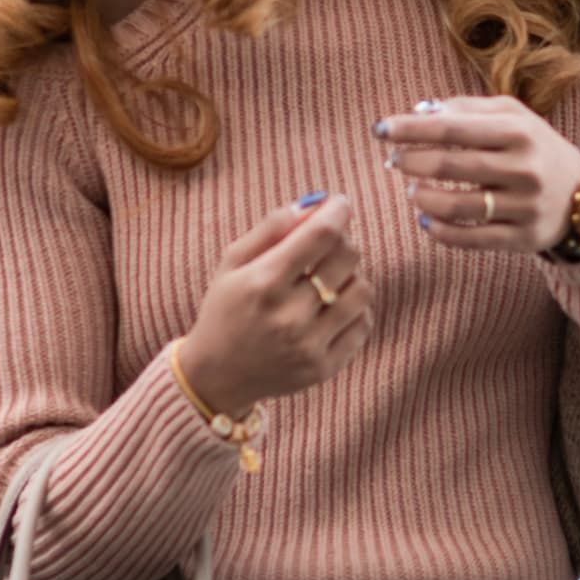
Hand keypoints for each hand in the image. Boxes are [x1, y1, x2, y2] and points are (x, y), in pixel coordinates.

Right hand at [170, 194, 370, 414]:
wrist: (216, 376)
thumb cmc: (225, 309)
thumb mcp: (232, 261)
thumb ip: (271, 227)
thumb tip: (314, 204)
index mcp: (263, 283)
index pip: (321, 235)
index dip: (337, 211)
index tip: (339, 204)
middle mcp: (289, 316)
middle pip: (347, 257)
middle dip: (342, 241)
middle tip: (328, 245)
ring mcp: (309, 346)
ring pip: (362, 289)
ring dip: (350, 276)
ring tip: (329, 279)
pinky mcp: (324, 368)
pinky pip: (363, 323)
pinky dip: (355, 308)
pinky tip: (332, 307)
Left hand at [374, 96, 579, 253]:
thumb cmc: (534, 147)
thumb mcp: (512, 116)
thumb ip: (466, 109)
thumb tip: (419, 110)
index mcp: (519, 132)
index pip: (452, 127)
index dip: (411, 128)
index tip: (380, 128)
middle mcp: (524, 168)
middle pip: (451, 165)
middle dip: (411, 161)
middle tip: (393, 159)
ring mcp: (524, 206)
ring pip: (457, 206)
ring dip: (423, 197)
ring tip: (413, 189)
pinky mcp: (522, 238)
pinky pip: (470, 239)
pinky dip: (439, 231)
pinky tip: (426, 219)